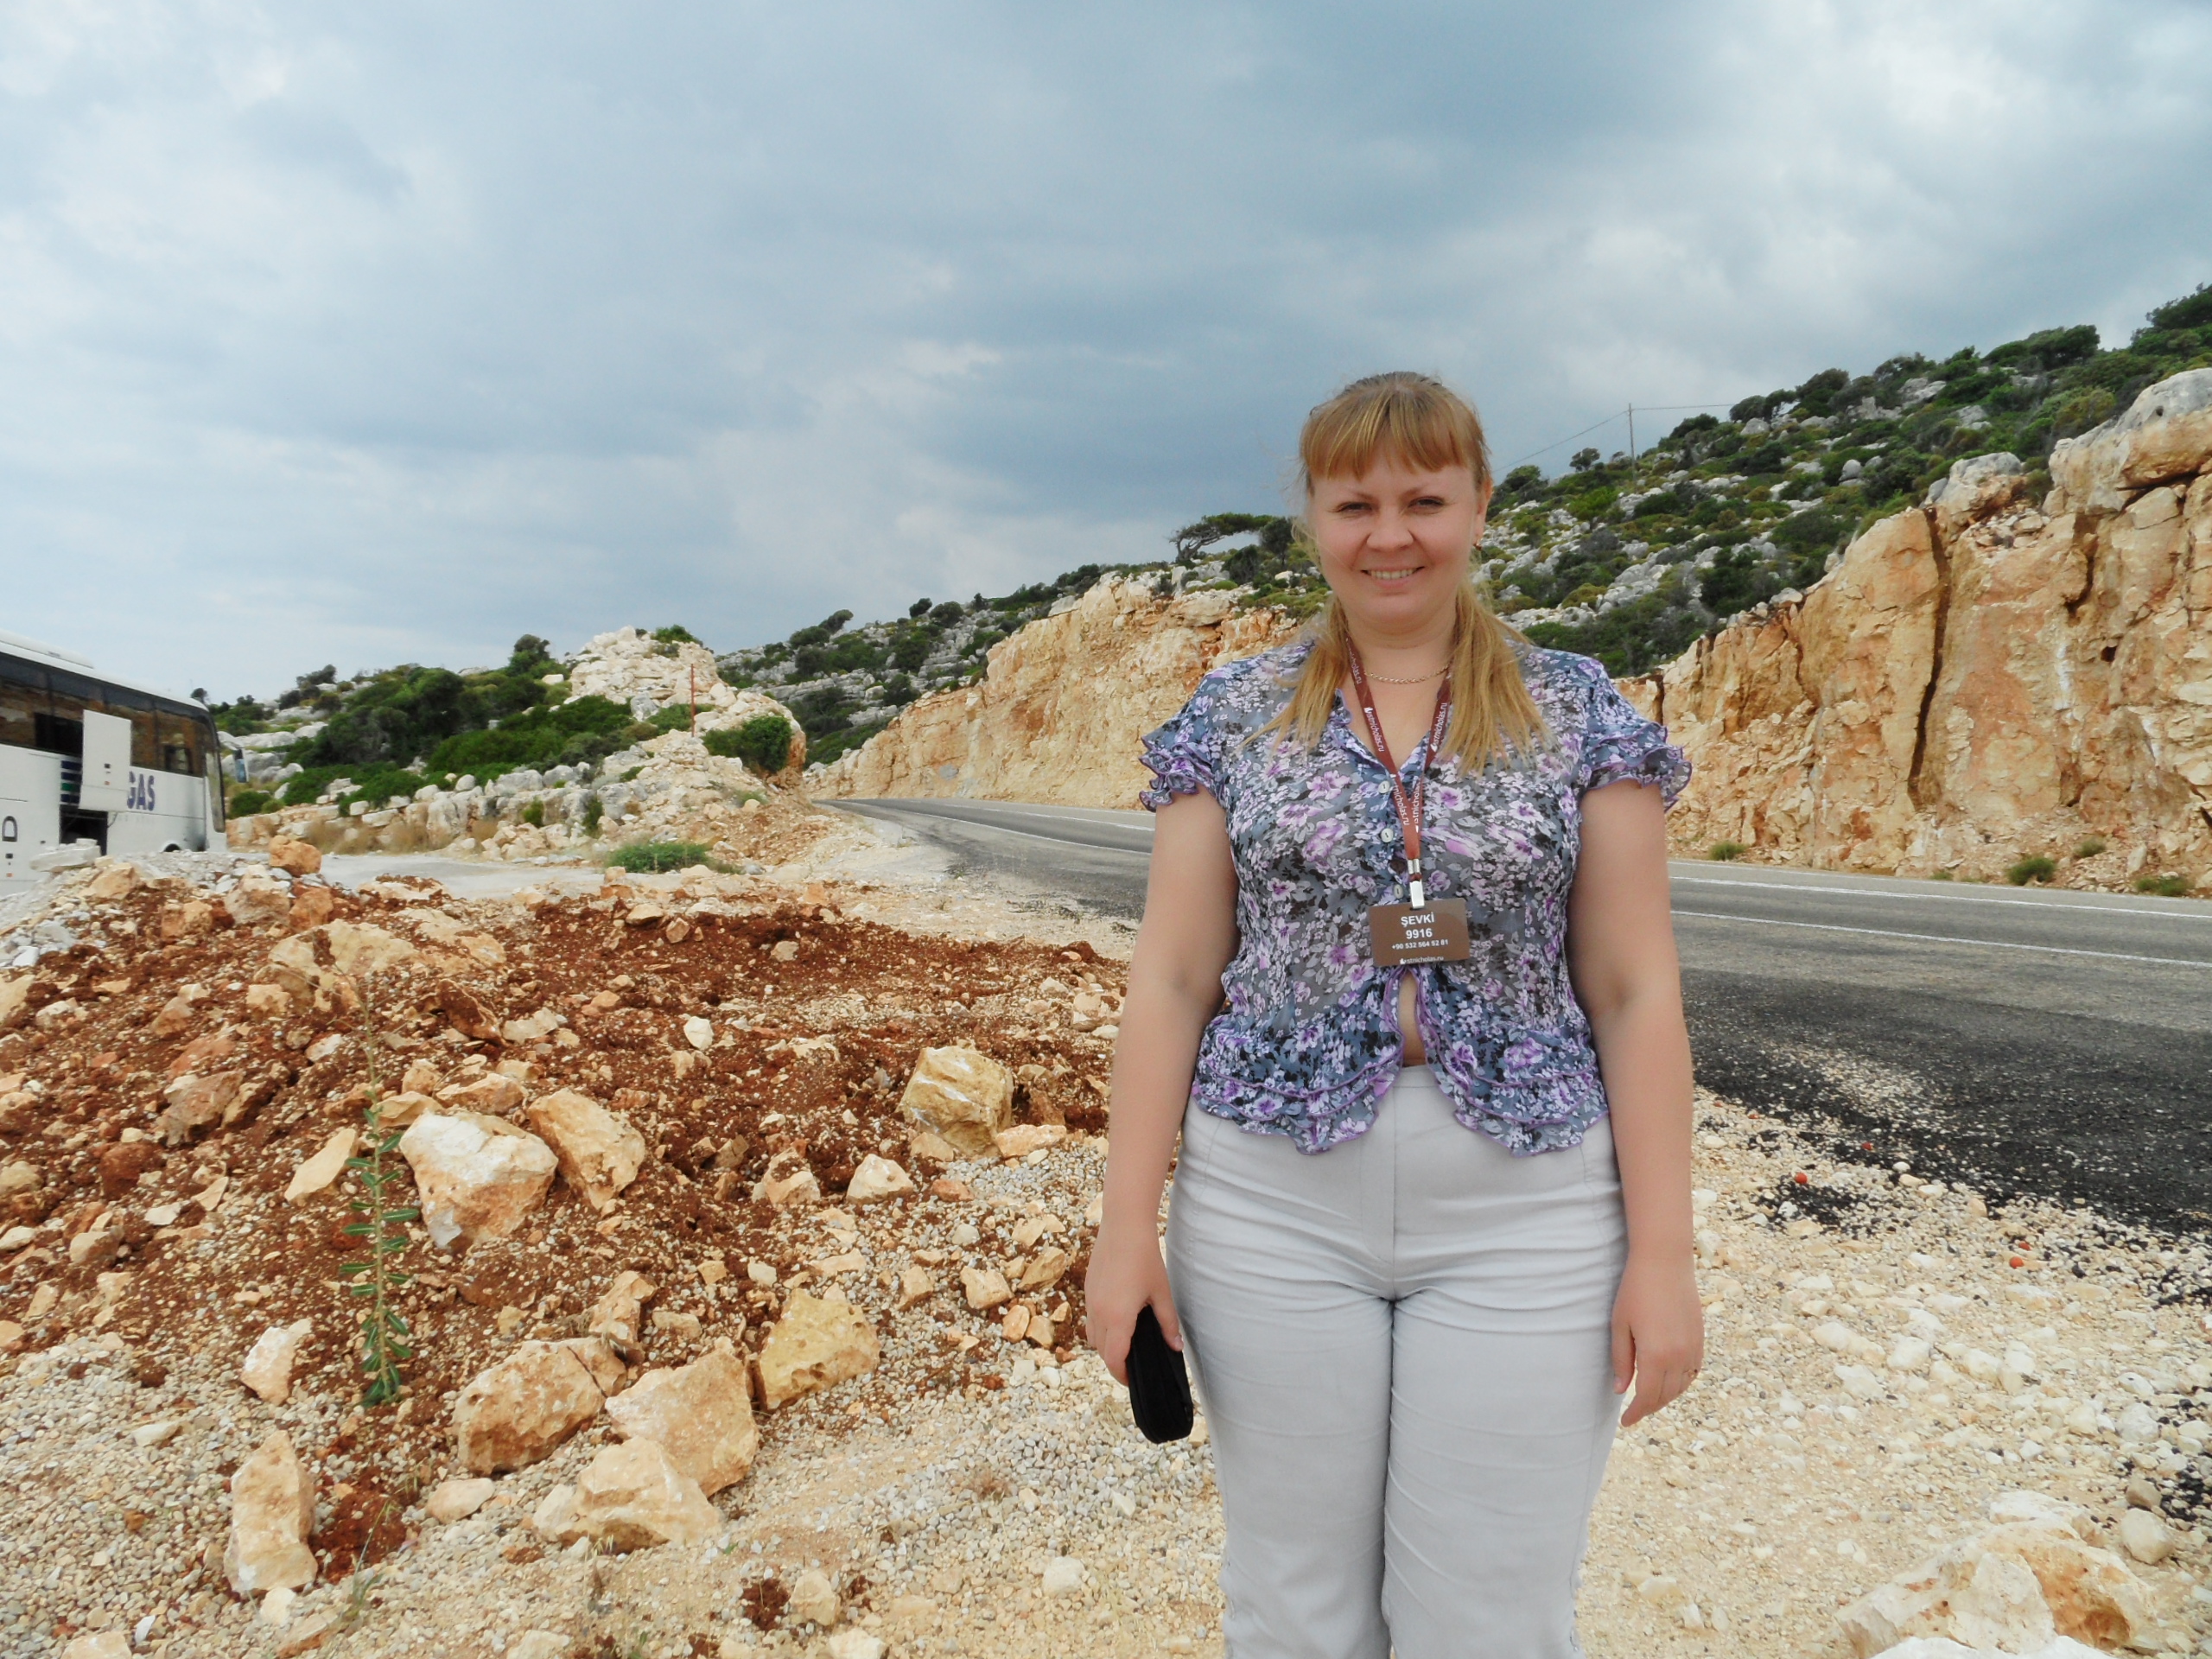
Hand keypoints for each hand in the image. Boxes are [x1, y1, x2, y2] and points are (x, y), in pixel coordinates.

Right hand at [1084, 1215, 1181, 1384]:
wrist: (1123, 1226)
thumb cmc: (1145, 1258)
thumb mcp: (1161, 1293)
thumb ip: (1168, 1323)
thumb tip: (1175, 1346)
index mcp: (1118, 1317)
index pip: (1114, 1358)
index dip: (1123, 1375)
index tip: (1133, 1380)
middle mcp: (1098, 1312)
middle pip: (1101, 1351)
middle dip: (1115, 1362)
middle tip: (1133, 1364)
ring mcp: (1090, 1300)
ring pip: (1092, 1336)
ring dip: (1106, 1345)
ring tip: (1126, 1342)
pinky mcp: (1088, 1289)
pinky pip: (1090, 1318)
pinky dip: (1101, 1327)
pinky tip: (1118, 1318)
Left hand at [1611, 1249, 1703, 1425]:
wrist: (1665, 1262)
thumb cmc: (1635, 1291)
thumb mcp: (1620, 1325)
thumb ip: (1621, 1360)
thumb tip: (1621, 1390)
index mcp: (1656, 1356)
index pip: (1647, 1397)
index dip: (1636, 1413)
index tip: (1625, 1422)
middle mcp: (1679, 1357)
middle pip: (1665, 1396)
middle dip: (1649, 1408)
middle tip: (1634, 1413)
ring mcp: (1693, 1348)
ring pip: (1682, 1386)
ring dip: (1666, 1397)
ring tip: (1648, 1398)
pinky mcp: (1700, 1339)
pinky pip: (1693, 1372)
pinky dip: (1681, 1382)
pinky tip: (1669, 1381)